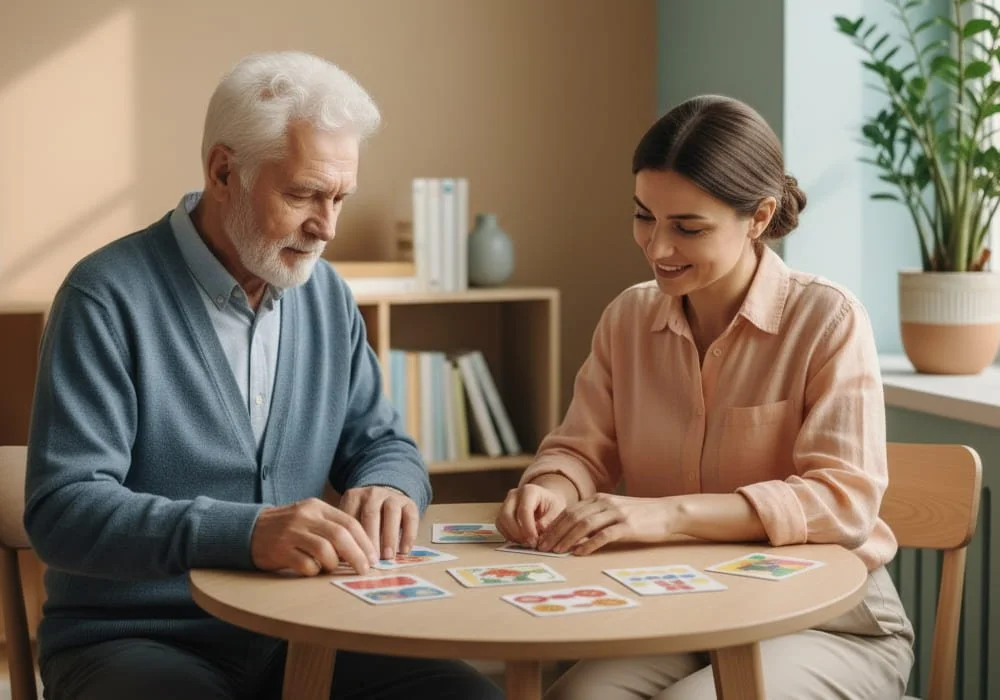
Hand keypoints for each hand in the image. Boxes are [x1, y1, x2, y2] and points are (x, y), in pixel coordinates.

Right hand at [251, 497, 377, 575]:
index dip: (365, 542)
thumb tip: (362, 549)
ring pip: (325, 550)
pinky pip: (306, 565)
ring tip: (331, 568)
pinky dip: (314, 571)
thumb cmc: (287, 527)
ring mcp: (291, 533)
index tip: (373, 557)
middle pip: (340, 536)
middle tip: (364, 569)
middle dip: (357, 555)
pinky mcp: (279, 550)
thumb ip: (332, 527)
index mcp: (316, 506)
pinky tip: (312, 570)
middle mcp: (305, 516)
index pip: (349, 522)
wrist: (248, 529)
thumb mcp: (310, 517)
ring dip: (334, 564)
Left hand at [339, 486, 418, 560]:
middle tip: (371, 560)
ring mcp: (392, 496)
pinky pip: (411, 518)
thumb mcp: (351, 519)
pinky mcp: (409, 503)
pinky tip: (404, 551)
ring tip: (388, 557)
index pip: (351, 516)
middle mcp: (373, 493)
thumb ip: (348, 534)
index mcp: (354, 497)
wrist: (385, 499)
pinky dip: (408, 535)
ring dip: (389, 536)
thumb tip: (344, 560)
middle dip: (371, 538)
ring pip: (392, 513)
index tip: (353, 557)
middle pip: (371, 514)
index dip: (352, 538)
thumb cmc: (363, 518)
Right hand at [495, 482, 568, 547]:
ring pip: (501, 521)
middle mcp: (514, 494)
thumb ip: (549, 520)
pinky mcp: (502, 512)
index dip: (528, 528)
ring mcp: (506, 502)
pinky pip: (500, 525)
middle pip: (507, 515)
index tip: (535, 540)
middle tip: (530, 543)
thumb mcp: (557, 510)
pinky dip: (508, 535)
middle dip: (517, 533)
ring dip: (512, 535)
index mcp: (529, 490)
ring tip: (526, 543)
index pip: (524, 510)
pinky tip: (521, 540)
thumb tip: (539, 529)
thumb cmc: (552, 505)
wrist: (546, 501)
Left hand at [538, 493, 677, 555]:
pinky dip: (588, 544)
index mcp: (600, 499)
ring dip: (567, 539)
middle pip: (572, 517)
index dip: (554, 525)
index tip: (543, 538)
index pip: (570, 511)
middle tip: (543, 547)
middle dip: (555, 533)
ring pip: (584, 524)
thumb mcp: (615, 512)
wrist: (668, 512)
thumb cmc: (641, 516)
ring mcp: (616, 513)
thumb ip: (597, 518)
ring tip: (556, 551)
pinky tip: (579, 553)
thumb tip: (575, 535)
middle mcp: (605, 503)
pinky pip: (603, 535)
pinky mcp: (627, 526)